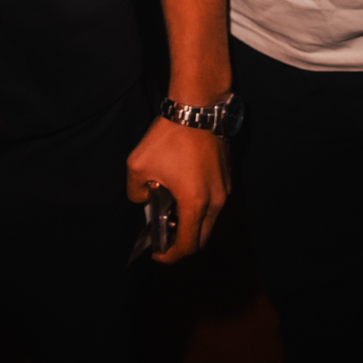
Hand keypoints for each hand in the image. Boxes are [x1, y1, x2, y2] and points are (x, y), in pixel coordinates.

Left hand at [125, 115, 228, 264]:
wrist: (198, 107)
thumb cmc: (169, 136)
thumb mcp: (138, 165)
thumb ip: (135, 192)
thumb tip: (142, 200)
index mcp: (195, 203)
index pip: (187, 245)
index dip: (170, 255)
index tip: (157, 253)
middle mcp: (216, 201)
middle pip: (201, 238)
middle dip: (182, 244)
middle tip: (163, 236)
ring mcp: (225, 189)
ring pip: (210, 221)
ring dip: (192, 224)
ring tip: (170, 213)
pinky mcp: (227, 176)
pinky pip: (214, 203)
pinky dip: (200, 208)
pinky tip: (182, 194)